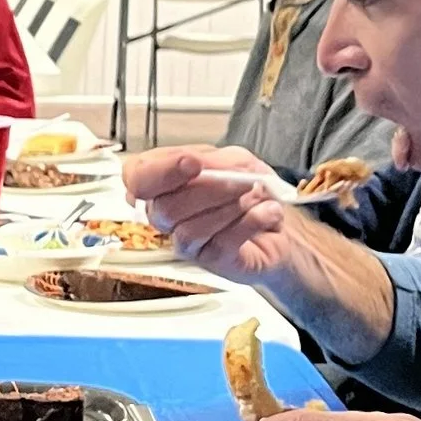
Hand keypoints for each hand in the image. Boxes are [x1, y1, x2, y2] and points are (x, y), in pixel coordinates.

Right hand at [120, 143, 282, 265]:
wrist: (283, 224)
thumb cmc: (252, 190)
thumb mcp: (235, 161)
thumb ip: (209, 160)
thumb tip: (189, 162)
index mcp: (164, 181)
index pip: (137, 177)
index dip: (160, 172)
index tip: (193, 163)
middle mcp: (165, 214)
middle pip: (164, 207)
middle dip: (209, 189)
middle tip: (242, 180)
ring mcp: (184, 241)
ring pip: (189, 229)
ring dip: (233, 206)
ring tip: (258, 196)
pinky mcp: (210, 260)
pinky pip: (220, 243)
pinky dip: (251, 222)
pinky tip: (267, 212)